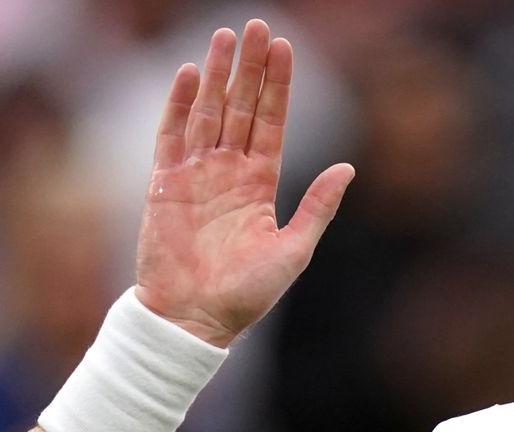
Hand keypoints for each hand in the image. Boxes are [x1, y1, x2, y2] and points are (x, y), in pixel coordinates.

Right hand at [134, 19, 354, 346]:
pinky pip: (172, 136)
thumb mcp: (294, 250)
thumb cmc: (245, 295)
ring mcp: (196, 175)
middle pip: (240, 107)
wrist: (195, 320)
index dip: (277, 86)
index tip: (284, 48)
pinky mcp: (165, 185)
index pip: (270, 122)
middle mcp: (228, 172)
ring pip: (208, 112)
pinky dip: (180, 105)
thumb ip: (318, 207)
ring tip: (224, 36)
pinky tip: (190, 74)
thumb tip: (348, 168)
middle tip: (255, 26)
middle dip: (248, 67)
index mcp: (260, 184)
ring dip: (216, 75)